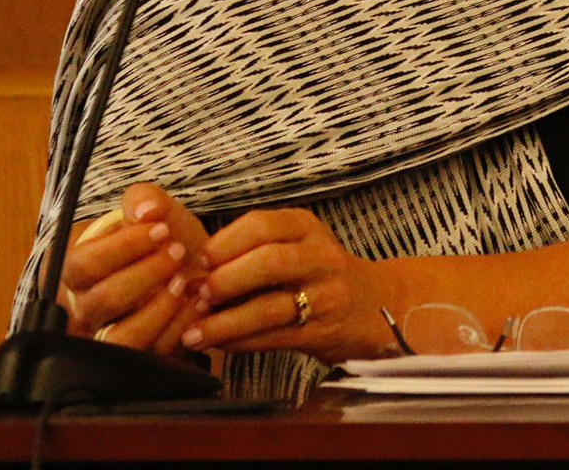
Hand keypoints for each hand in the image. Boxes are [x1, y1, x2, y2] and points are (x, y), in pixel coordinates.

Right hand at [62, 182, 209, 354]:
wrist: (190, 262)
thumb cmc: (163, 236)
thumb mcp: (154, 209)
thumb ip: (144, 200)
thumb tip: (147, 210)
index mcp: (80, 270)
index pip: (83, 264)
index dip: (123, 247)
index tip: (160, 229)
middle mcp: (88, 308)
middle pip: (103, 300)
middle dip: (147, 274)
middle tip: (177, 252)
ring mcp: (112, 334)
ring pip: (121, 337)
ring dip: (158, 308)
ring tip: (184, 281)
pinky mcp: (140, 354)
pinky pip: (152, 353)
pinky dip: (179, 326)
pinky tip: (197, 301)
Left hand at [180, 208, 394, 363]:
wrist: (374, 304)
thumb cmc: (319, 272)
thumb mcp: (297, 243)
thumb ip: (254, 249)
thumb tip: (194, 270)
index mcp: (307, 227)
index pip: (262, 224)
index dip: (224, 243)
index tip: (199, 260)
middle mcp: (320, 256)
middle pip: (268, 261)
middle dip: (226, 280)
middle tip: (198, 294)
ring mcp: (325, 295)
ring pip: (270, 307)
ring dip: (226, 322)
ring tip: (195, 332)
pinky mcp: (323, 331)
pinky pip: (274, 338)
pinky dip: (241, 342)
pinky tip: (220, 344)